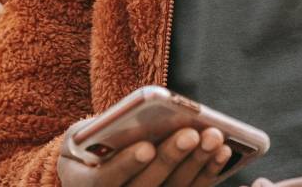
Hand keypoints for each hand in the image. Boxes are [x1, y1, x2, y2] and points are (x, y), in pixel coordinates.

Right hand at [58, 119, 233, 186]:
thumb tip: (127, 120)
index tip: (146, 147)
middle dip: (170, 159)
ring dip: (197, 165)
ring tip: (214, 136)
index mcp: (84, 186)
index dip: (126, 165)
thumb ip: (93, 132)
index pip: (104, 181)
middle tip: (191, 134)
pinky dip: (208, 173)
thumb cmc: (87, 148)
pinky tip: (223, 151)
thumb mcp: (79, 138)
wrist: (94, 173)